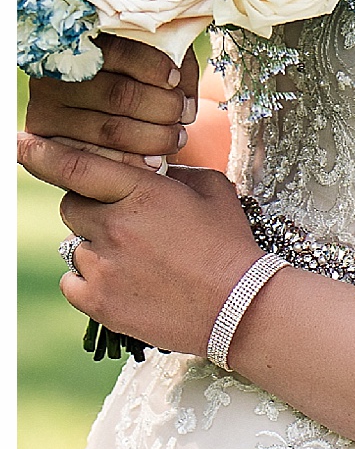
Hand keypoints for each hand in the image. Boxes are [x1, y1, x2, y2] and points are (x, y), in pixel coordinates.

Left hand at [17, 135, 264, 357]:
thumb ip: (175, 172)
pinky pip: (72, 280)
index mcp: (142, 193)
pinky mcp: (96, 302)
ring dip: (98, 246)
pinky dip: (90, 280)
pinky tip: (126, 282)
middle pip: (71, 205)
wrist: (239, 304)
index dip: (42, 153)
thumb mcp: (214, 190)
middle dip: (91, 207)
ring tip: (140, 261)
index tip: (19, 143)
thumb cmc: (229, 243)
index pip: (76, 166)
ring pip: (76, 245)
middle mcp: (114, 227)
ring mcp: (101, 267)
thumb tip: (152, 168)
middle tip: (126, 221)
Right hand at [22, 34, 197, 170]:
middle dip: (163, 108)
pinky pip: (92, 158)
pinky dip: (129, 162)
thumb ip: (176, 67)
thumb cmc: (133, 72)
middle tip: (182, 116)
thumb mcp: (154, 55)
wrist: (87, 102)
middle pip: (119, 95)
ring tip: (176, 138)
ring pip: (110, 130)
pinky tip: (153, 163)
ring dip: (153, 138)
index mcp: (78, 44)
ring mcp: (45, 110)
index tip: (174, 79)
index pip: (118, 51)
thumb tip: (187, 111)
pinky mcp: (46, 140)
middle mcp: (54, 75)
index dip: (152, 66)